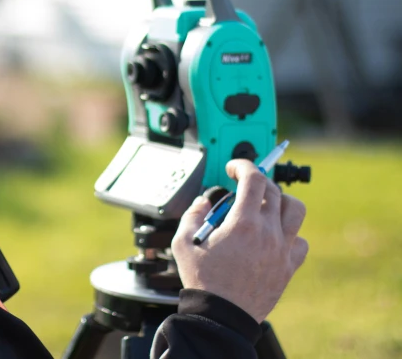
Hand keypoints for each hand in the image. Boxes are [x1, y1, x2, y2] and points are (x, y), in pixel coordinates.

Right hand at [171, 159, 308, 322]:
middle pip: (274, 190)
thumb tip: (204, 203)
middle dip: (256, 182)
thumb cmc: (203, 282)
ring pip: (296, 210)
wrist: (222, 317)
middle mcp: (268, 233)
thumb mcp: (183, 244)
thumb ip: (192, 216)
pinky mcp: (288, 267)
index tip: (234, 168)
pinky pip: (301, 241)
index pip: (253, 179)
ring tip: (265, 206)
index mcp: (243, 223)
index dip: (243, 166)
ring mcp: (282, 250)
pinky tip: (274, 237)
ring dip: (281, 201)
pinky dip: (290, 233)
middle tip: (243, 188)